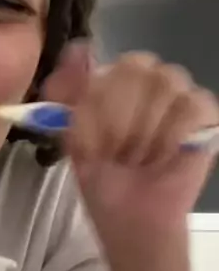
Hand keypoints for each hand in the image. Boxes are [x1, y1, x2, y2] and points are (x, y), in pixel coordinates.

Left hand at [42, 43, 218, 256]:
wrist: (131, 223)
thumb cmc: (104, 183)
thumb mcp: (73, 140)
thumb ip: (66, 93)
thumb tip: (77, 47)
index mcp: (113, 81)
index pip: (105, 65)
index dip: (96, 106)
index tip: (92, 143)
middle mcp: (148, 80)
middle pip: (135, 67)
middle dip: (118, 120)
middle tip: (116, 154)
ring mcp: (179, 95)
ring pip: (165, 83)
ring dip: (144, 132)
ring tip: (138, 160)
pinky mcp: (206, 116)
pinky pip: (193, 104)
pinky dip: (172, 135)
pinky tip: (163, 157)